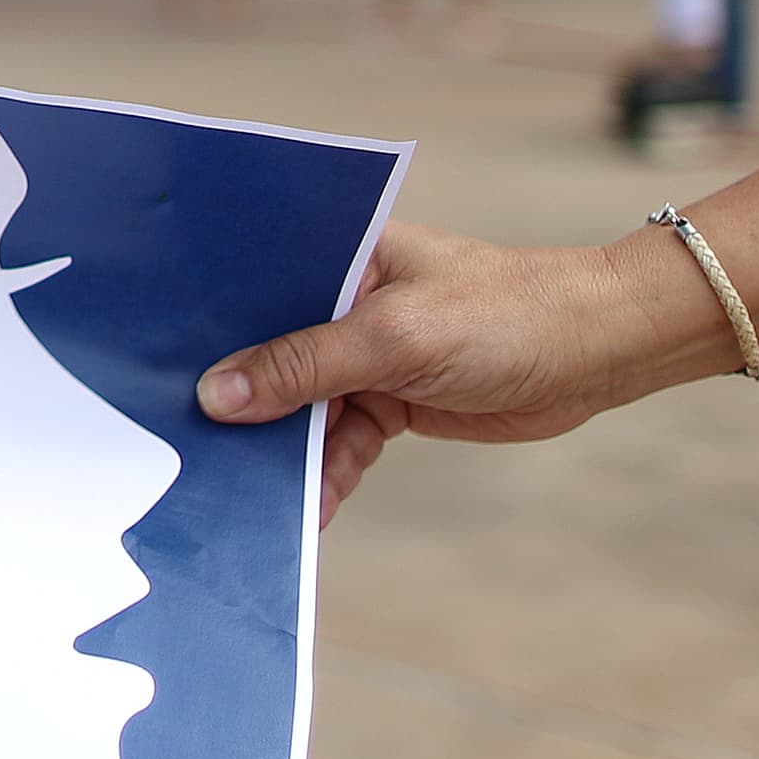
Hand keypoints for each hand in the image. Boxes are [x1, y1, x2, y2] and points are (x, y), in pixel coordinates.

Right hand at [193, 221, 722, 523]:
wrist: (596, 354)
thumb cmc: (507, 313)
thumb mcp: (395, 337)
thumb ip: (305, 364)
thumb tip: (219, 395)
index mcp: (341, 252)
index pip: (256, 285)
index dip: (210, 327)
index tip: (162, 374)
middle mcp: (345, 298)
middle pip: (271, 354)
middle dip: (242, 403)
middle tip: (197, 451)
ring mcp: (368, 352)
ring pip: (302, 407)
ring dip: (284, 452)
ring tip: (254, 497)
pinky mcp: (391, 399)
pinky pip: (339, 441)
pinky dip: (326, 474)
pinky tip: (311, 506)